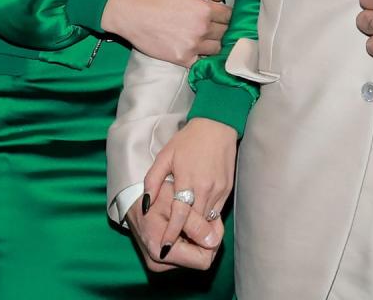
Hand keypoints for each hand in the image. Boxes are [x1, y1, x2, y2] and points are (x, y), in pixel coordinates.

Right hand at [101, 0, 230, 65]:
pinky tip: (198, 50)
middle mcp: (201, 29)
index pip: (228, 15)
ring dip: (214, 42)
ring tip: (206, 37)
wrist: (130, 13)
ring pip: (216, 48)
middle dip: (221, 27)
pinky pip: (202, 62)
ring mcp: (192, 46)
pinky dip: (203, 57)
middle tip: (214, 24)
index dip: (226, 13)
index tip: (222, 14)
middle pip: (224, 32)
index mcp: (204, 9)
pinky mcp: (181, 59)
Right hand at [127, 179, 222, 272]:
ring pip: (193, 256)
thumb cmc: (153, 196)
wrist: (131, 199)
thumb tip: (213, 241)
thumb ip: (195, 224)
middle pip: (199, 259)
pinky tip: (186, 223)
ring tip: (193, 216)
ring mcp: (159, 263)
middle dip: (206, 237)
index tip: (212, 219)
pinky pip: (185, 253)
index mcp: (161, 253)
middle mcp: (159, 263)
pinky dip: (190, 238)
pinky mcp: (161, 258)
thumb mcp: (175, 202)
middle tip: (205, 215)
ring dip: (198, 237)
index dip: (212, 239)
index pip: (203, 260)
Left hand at [144, 118, 237, 259]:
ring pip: (207, 219)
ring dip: (196, 230)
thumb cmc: (188, 140)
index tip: (164, 247)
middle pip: (195, 222)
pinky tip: (198, 220)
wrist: (217, 125)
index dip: (171, 233)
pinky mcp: (227, 189)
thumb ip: (153, 180)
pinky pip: (216, 211)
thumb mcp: (165, 155)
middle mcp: (205, 188)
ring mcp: (219, 189)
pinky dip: (207, 218)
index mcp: (187, 180)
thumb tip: (145, 204)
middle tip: (172, 246)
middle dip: (184, 235)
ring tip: (184, 237)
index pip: (179, 215)